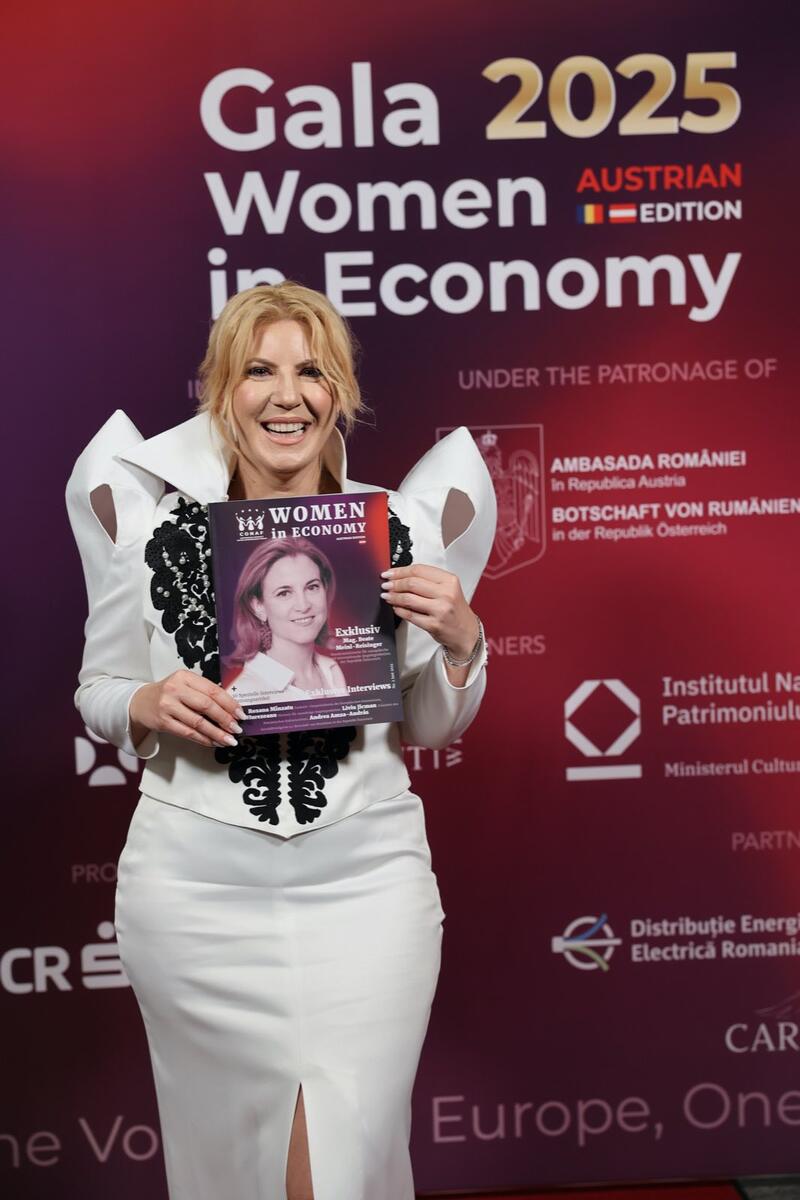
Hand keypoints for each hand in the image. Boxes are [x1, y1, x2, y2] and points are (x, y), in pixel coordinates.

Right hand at [129, 670, 244, 749]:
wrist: (140, 702)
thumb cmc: (169, 694)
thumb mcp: (185, 685)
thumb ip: (204, 693)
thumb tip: (231, 709)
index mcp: (185, 676)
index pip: (212, 690)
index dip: (229, 703)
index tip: (241, 713)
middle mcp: (175, 689)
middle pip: (206, 705)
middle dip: (225, 719)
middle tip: (237, 728)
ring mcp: (167, 706)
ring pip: (198, 722)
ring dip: (217, 733)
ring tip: (229, 740)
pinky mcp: (163, 722)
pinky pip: (188, 733)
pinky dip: (203, 739)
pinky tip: (213, 742)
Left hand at [381, 564, 478, 658]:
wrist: (466, 632)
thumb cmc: (455, 610)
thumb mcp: (448, 589)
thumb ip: (428, 581)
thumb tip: (401, 576)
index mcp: (449, 581)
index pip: (419, 570)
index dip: (400, 571)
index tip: (389, 573)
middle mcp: (446, 594)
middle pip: (412, 583)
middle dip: (394, 583)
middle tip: (386, 585)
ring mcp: (440, 610)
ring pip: (409, 599)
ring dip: (394, 597)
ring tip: (387, 596)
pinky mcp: (434, 625)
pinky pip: (410, 615)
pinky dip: (399, 610)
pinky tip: (395, 607)